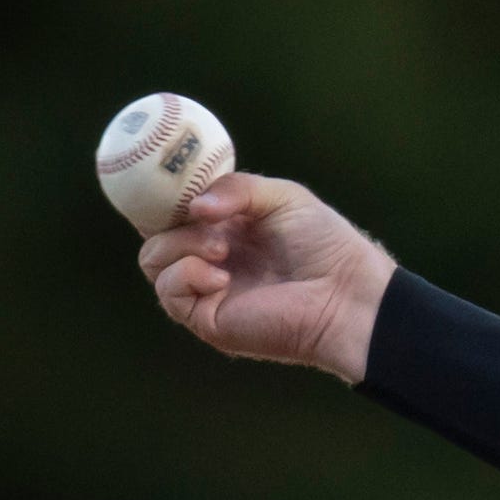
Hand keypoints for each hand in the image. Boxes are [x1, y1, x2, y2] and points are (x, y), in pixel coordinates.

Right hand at [136, 174, 393, 383]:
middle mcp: (210, 258)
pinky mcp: (207, 319)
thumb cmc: (325, 245)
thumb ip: (235, 189)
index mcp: (225, 228)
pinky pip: (169, 292)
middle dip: (168, 218)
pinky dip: (186, 274)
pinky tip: (221, 276)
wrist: (346, 293)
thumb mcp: (281, 197)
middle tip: (203, 217)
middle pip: (154, 234)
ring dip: (180, 245)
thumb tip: (194, 208)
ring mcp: (206, 290)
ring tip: (222, 248)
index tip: (162, 180)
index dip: (160, 197)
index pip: (172, 212)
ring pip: (153, 261)